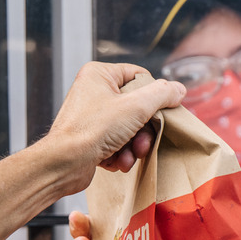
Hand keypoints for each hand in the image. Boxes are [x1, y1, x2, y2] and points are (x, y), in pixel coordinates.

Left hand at [47, 62, 184, 192]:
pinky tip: (116, 162)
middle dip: (143, 129)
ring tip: (128, 155)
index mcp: (99, 75)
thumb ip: (161, 95)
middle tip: (142, 142)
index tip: (160, 112)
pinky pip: (116, 142)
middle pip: (136, 106)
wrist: (63, 164)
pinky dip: (120, 154)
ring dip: (133, 145)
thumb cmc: (91, 130)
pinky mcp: (89, 138)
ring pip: (128, 128)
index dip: (153, 96)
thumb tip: (178, 89)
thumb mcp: (135, 107)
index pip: (139, 77)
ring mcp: (91, 116)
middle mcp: (93, 92)